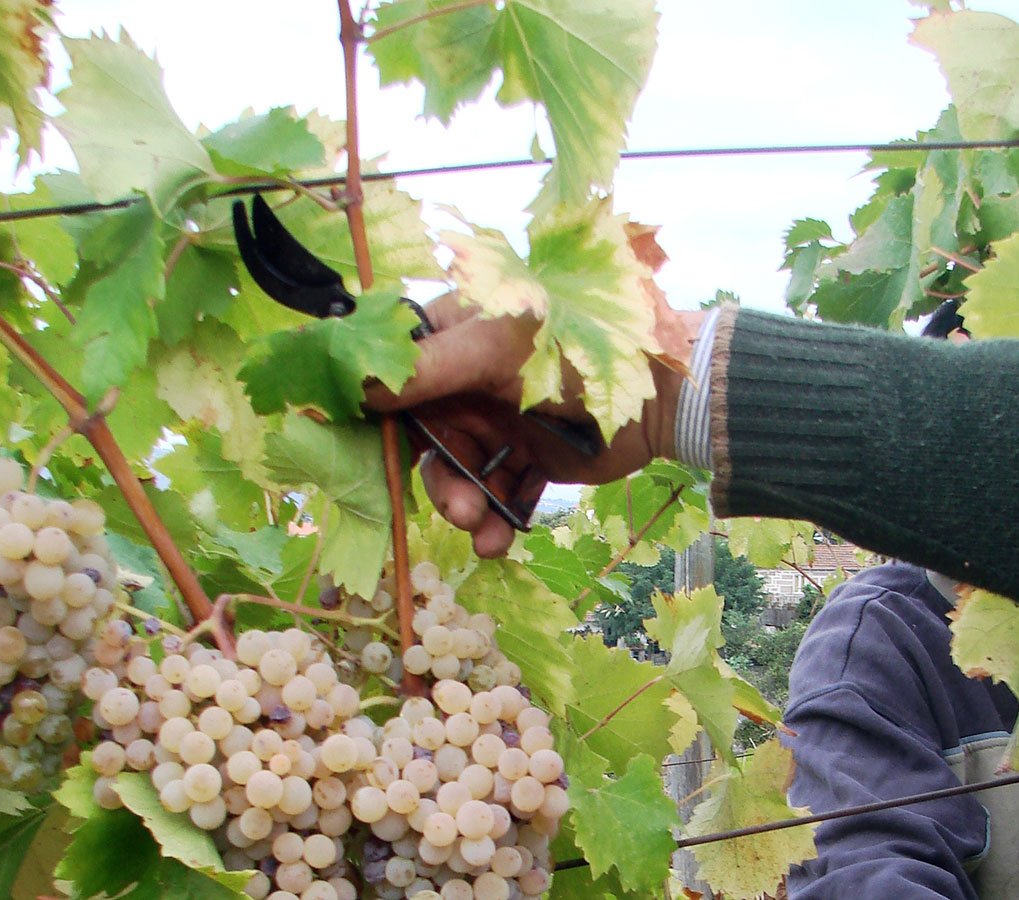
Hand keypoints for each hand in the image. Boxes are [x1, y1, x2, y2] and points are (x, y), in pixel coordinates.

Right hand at [364, 293, 705, 555]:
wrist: (661, 397)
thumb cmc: (577, 350)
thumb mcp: (498, 350)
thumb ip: (429, 370)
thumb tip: (357, 386)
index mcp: (456, 337)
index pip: (397, 376)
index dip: (381, 416)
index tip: (370, 456)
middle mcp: (472, 380)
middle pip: (429, 440)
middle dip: (442, 482)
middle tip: (461, 512)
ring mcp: (502, 421)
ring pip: (464, 474)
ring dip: (468, 508)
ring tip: (484, 534)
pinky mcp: (532, 457)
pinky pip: (502, 493)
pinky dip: (500, 519)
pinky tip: (500, 543)